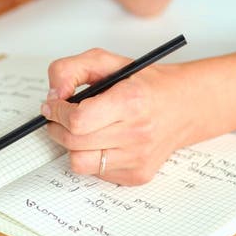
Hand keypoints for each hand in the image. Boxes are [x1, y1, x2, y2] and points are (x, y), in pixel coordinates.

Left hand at [41, 47, 204, 185]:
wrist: (184, 105)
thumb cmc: (144, 82)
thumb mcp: (107, 60)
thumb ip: (72, 69)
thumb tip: (53, 95)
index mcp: (130, 101)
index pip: (78, 120)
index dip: (57, 112)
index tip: (52, 104)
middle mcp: (137, 133)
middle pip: (74, 142)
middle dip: (56, 126)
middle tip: (57, 115)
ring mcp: (138, 159)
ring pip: (81, 162)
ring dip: (70, 144)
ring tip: (78, 128)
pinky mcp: (137, 175)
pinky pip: (96, 172)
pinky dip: (90, 155)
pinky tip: (101, 139)